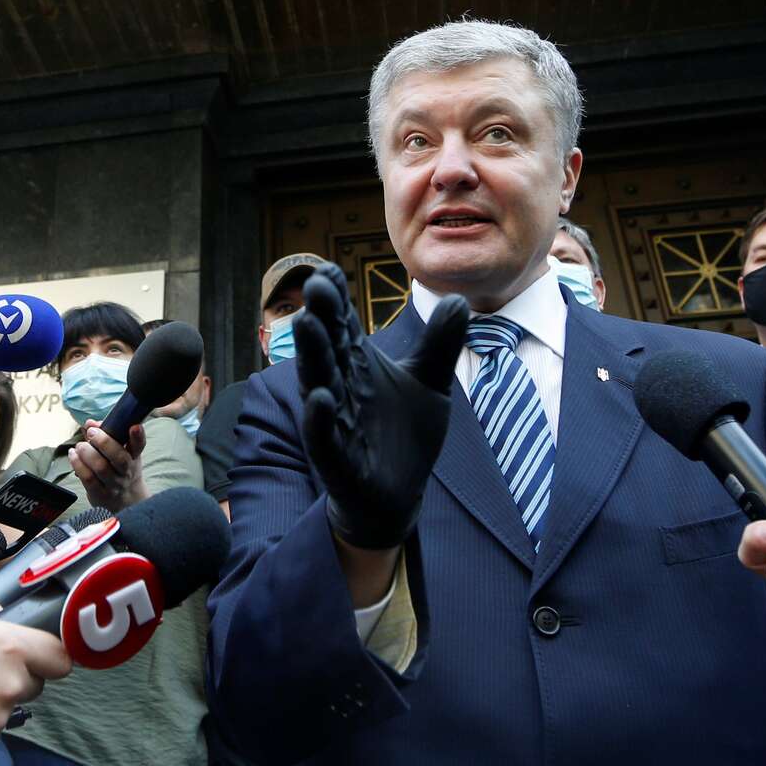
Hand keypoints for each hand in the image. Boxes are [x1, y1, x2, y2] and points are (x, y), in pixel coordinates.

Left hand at [69, 420, 148, 509]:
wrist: (124, 499)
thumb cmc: (119, 469)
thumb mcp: (121, 451)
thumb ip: (108, 434)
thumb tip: (91, 423)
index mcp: (133, 456)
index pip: (139, 445)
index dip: (138, 436)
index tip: (134, 426)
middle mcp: (126, 471)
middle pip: (119, 457)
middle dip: (103, 442)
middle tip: (91, 433)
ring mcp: (114, 484)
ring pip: (101, 467)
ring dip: (87, 453)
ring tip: (80, 446)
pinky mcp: (100, 494)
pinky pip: (88, 478)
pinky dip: (78, 464)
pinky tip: (73, 455)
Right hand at [295, 262, 468, 549]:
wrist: (397, 495)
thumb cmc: (405, 435)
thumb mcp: (430, 383)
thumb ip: (440, 343)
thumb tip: (457, 299)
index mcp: (358, 364)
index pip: (344, 325)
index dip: (336, 299)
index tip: (329, 270)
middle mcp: (341, 386)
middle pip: (328, 346)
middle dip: (321, 317)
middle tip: (314, 285)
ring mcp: (336, 422)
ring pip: (320, 382)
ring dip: (313, 356)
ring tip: (307, 325)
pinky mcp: (337, 459)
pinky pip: (324, 437)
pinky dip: (320, 418)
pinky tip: (320, 397)